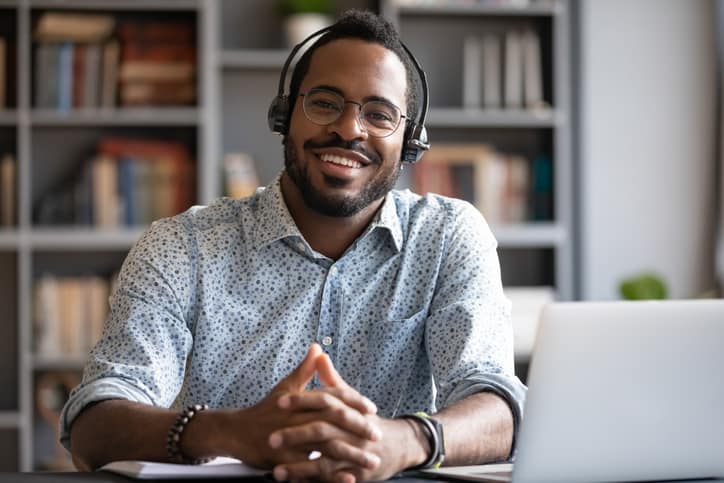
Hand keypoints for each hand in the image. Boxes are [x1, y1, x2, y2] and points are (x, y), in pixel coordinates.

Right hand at [229, 344, 378, 468]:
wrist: (235, 432)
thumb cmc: (263, 409)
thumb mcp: (284, 387)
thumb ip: (304, 369)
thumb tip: (317, 348)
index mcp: (301, 400)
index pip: (333, 397)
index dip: (354, 401)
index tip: (372, 409)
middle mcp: (297, 418)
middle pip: (334, 421)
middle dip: (358, 428)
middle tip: (377, 435)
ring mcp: (291, 440)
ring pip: (326, 447)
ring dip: (352, 455)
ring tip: (372, 460)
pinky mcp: (284, 461)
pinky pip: (311, 471)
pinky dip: (331, 476)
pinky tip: (349, 479)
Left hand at [269, 356, 425, 482]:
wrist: (397, 445)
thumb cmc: (366, 420)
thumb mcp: (351, 398)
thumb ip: (332, 379)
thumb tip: (319, 353)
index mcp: (347, 409)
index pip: (324, 400)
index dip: (302, 400)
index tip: (280, 401)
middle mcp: (350, 431)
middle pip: (321, 430)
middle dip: (295, 435)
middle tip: (271, 438)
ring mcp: (352, 454)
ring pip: (324, 460)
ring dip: (300, 468)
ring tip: (277, 471)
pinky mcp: (354, 473)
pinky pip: (331, 480)